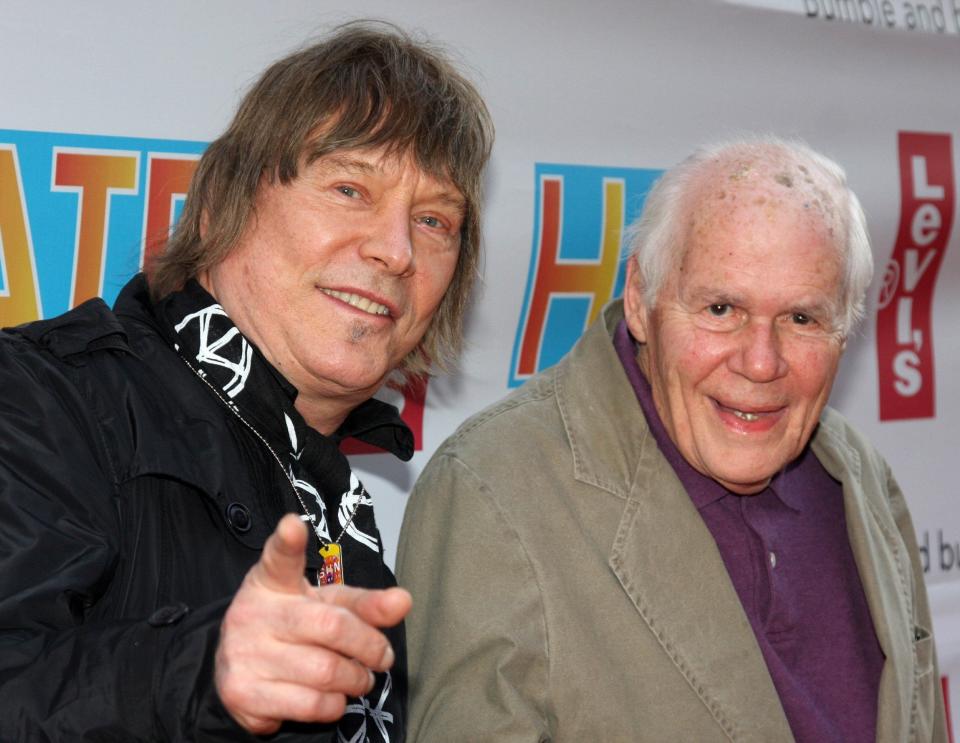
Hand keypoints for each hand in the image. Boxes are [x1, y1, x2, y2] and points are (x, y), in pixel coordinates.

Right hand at [215, 513, 411, 734]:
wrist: (235, 668)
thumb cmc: (293, 627)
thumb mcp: (325, 605)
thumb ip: (364, 603)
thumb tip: (404, 601)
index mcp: (272, 582)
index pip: (279, 558)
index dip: (287, 542)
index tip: (294, 525)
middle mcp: (253, 614)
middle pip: (331, 626)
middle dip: (370, 646)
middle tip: (381, 657)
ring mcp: (243, 655)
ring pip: (326, 672)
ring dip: (356, 680)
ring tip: (358, 678)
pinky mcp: (243, 695)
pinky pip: (310, 706)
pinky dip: (334, 705)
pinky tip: (332, 698)